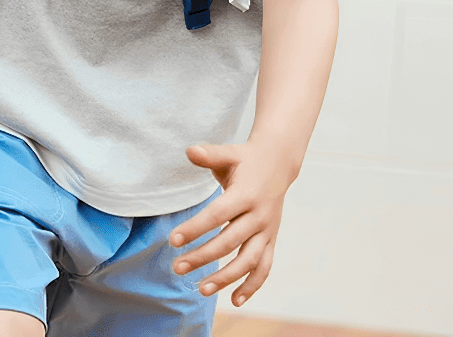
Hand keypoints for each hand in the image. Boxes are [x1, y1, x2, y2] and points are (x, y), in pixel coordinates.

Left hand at [169, 141, 287, 306]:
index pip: (217, 215)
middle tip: (177, 267)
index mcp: (246, 194)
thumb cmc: (246, 159)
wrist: (279, 163)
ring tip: (201, 289)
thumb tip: (189, 151)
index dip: (196, 228)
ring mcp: (267, 230)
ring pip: (248, 260)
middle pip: (229, 241)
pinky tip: (235, 301)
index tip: (174, 240)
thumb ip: (209, 154)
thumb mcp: (229, 154)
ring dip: (226, 277)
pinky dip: (252, 286)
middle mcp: (258, 215)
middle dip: (202, 256)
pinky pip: (264, 267)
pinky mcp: (271, 240)